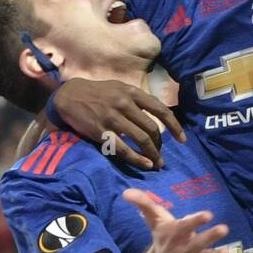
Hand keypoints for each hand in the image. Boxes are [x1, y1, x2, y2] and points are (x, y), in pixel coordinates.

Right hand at [49, 72, 184, 168]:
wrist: (70, 95)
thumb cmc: (99, 93)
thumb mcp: (120, 88)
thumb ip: (138, 100)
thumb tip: (158, 115)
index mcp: (132, 93)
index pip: (161, 110)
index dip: (175, 127)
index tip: (182, 140)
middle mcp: (125, 104)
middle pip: (152, 129)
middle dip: (160, 145)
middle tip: (161, 155)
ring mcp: (113, 118)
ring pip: (141, 140)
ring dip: (152, 154)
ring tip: (156, 164)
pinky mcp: (102, 132)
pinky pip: (124, 149)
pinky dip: (137, 159)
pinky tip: (145, 164)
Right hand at [123, 188, 229, 252]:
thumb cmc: (161, 240)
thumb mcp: (153, 220)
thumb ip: (143, 203)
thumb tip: (126, 192)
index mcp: (176, 234)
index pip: (186, 226)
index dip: (196, 220)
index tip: (208, 214)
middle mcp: (185, 249)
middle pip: (198, 243)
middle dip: (210, 237)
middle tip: (224, 228)